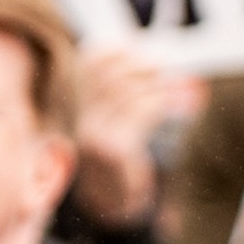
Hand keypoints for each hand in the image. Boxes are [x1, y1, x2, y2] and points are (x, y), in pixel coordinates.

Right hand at [72, 44, 196, 232]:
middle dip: (138, 64)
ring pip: (127, 93)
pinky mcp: (115, 150)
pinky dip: (158, 102)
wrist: (112, 199)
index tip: (133, 43)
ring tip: (169, 83)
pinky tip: (167, 101)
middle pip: (110, 75)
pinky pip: (140, 114)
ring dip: (154, 84)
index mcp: (73, 106)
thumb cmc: (117, 153)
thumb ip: (120, 90)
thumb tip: (144, 54)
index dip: (111, 49)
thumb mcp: (112, 118)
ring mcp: (95, 134)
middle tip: (160, 61)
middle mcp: (80, 118)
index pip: (88, 64)